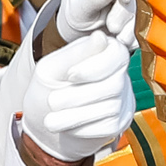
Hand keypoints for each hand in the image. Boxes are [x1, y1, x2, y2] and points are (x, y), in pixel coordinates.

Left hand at [21, 34, 137, 163]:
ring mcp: (123, 99)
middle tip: (52, 102)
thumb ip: (75, 54)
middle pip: (114, 84)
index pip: (117, 55)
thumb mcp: (52, 67)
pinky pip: (108, 127)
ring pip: (111, 107)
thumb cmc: (48, 86)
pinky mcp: (119, 122)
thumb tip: (101, 37)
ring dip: (76, 115)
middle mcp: (120, 74)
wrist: (42, 118)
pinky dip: (83, 128)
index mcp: (105, 53)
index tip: (69, 75)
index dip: (94, 67)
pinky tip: (66, 126)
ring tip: (50, 120)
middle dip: (79, 96)